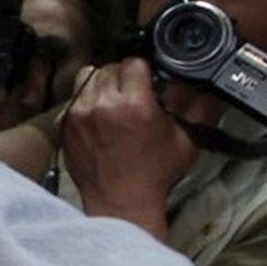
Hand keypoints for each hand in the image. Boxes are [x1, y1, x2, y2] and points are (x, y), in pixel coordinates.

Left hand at [60, 58, 196, 238]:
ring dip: (102, 83)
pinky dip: (86, 99)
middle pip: (110, 67)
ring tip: (114, 99)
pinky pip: (74, 96)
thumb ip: (196, 108)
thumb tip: (201, 84)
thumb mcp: (185, 140)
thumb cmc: (155, 175)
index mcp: (134, 105)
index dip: (145, 69)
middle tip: (134, 91)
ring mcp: (78, 113)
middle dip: (124, 76)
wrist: (120, 202)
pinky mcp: (64, 124)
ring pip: (88, 76)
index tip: (150, 80)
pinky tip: (99, 114)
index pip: (135, 63)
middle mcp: (102, 104)